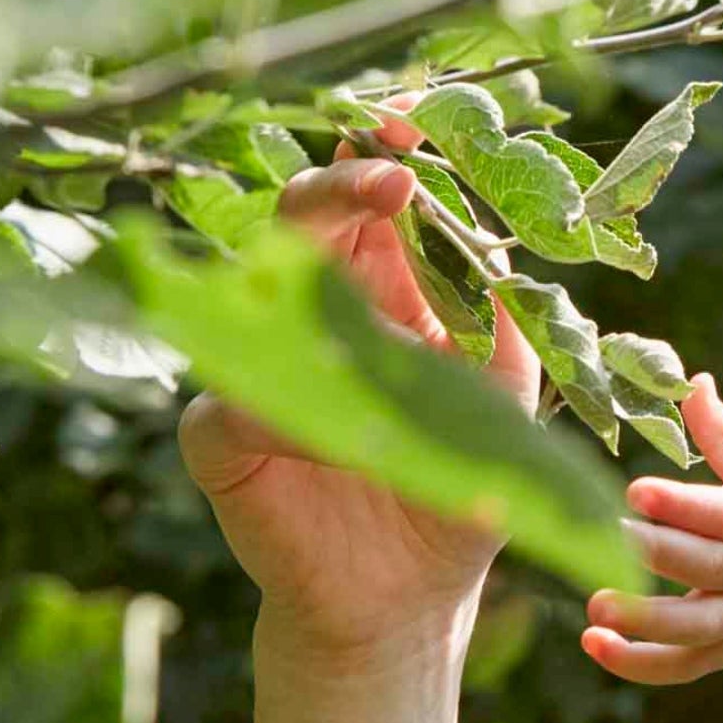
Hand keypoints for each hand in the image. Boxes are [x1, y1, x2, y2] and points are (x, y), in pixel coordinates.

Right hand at [175, 98, 543, 663]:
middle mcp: (310, 310)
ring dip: (312, 282)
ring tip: (366, 296)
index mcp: (383, 288)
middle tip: (394, 179)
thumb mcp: (502, 397)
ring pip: (255, 291)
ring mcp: (257, 366)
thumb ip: (500, 319)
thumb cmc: (454, 484)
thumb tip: (493, 243)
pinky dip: (282, 411)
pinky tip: (333, 432)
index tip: (420, 125)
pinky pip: (233, 403)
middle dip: (344, 184)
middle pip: (304, 215)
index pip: (375, 197)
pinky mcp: (220, 437)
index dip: (390, 153)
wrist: (408, 596)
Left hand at [580, 380, 722, 683]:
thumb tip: (693, 381)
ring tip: (596, 605)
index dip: (685, 505)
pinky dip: (640, 665)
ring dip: (647, 620)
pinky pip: (684, 666)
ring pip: (697, 627)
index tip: (638, 490)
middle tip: (604, 532)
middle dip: (659, 553)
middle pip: (709, 567)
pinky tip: (594, 643)